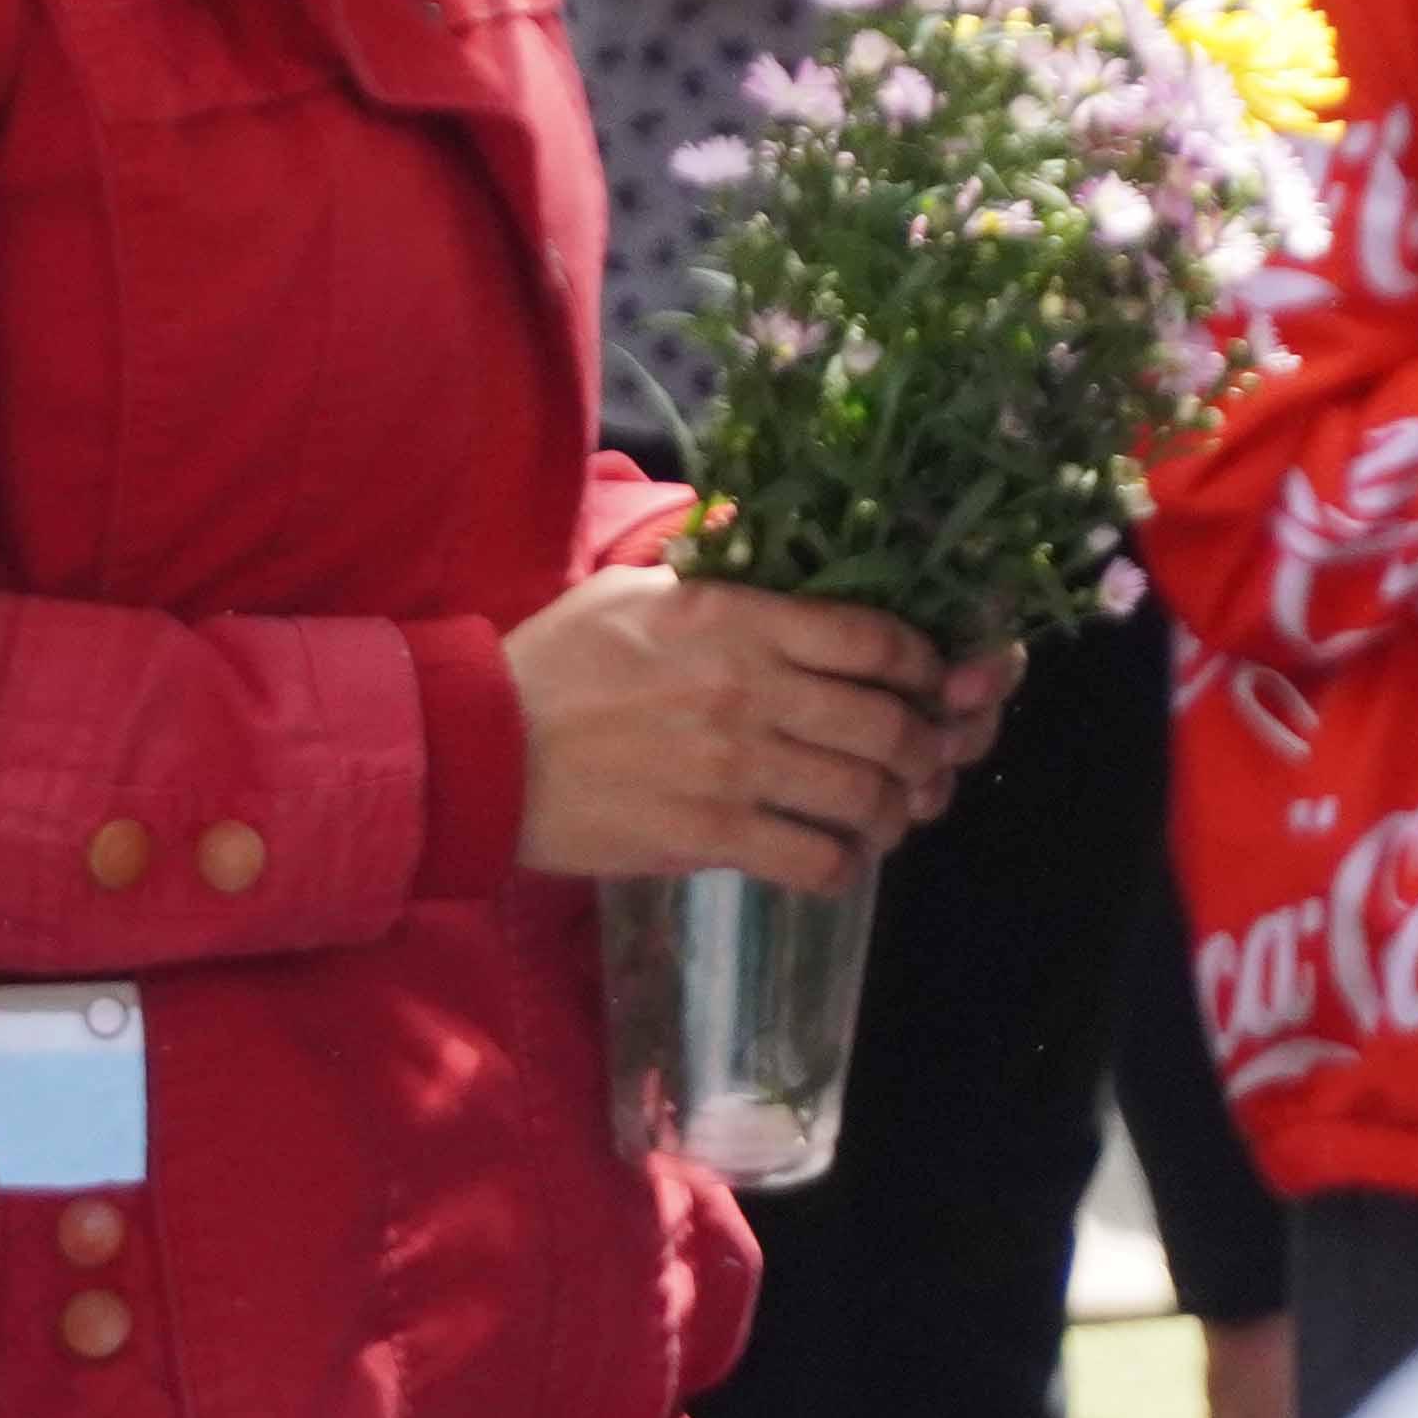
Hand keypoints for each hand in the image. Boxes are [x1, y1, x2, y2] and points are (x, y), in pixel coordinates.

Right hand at [503, 566, 1011, 892]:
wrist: (485, 746)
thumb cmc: (559, 660)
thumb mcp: (640, 590)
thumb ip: (719, 579)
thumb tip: (779, 554)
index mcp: (737, 619)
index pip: (873, 638)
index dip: (926, 664)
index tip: (932, 681)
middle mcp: (749, 690)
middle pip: (889, 725)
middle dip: (930, 748)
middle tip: (928, 759)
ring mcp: (733, 768)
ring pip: (866, 798)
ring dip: (898, 812)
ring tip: (892, 814)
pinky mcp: (711, 835)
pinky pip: (815, 860)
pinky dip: (845, 864)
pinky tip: (838, 855)